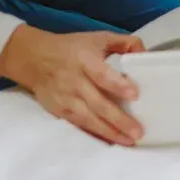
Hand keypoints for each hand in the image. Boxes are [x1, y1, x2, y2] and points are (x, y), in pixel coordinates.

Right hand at [0, 25, 145, 145]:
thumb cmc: (72, 48)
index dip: (117, 85)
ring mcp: (65, 99)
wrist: (34, 59)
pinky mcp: (59, 111)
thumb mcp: (98, 38)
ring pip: (88, 119)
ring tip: (129, 141)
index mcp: (85, 60)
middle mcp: (74, 81)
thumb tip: (145, 53)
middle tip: (138, 132)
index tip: (135, 95)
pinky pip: (79, 125)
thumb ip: (125, 42)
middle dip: (118, 119)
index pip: (101, 74)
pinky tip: (111, 142)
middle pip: (97, 103)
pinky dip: (95, 135)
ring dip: (109, 132)